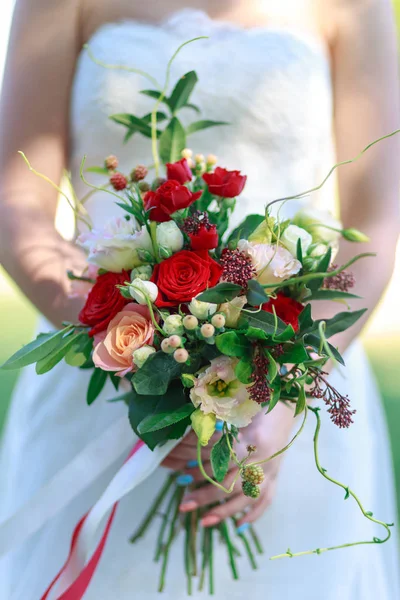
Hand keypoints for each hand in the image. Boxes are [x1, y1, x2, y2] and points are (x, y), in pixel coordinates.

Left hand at [161, 402, 296, 527]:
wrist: (285, 404)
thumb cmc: (256, 402)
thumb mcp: (237, 411)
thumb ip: (217, 428)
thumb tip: (190, 446)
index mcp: (254, 440)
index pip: (224, 463)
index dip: (202, 472)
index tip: (181, 478)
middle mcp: (265, 459)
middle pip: (233, 484)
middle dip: (206, 496)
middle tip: (184, 505)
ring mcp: (273, 470)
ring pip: (248, 498)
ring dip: (225, 511)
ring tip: (204, 521)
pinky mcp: (277, 475)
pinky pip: (267, 500)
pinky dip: (254, 514)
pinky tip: (238, 527)